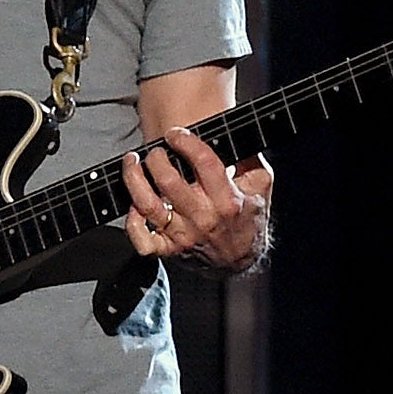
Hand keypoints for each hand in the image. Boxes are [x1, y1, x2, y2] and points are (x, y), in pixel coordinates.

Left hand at [120, 127, 270, 268]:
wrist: (240, 260)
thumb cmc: (248, 218)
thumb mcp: (260, 185)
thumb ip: (250, 157)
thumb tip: (232, 133)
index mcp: (228, 200)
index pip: (204, 163)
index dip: (186, 142)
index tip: (175, 134)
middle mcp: (204, 218)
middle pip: (168, 182)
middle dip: (156, 158)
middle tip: (155, 151)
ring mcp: (183, 236)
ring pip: (148, 205)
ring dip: (134, 179)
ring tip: (132, 162)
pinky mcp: (168, 250)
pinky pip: (141, 239)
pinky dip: (132, 221)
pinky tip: (133, 203)